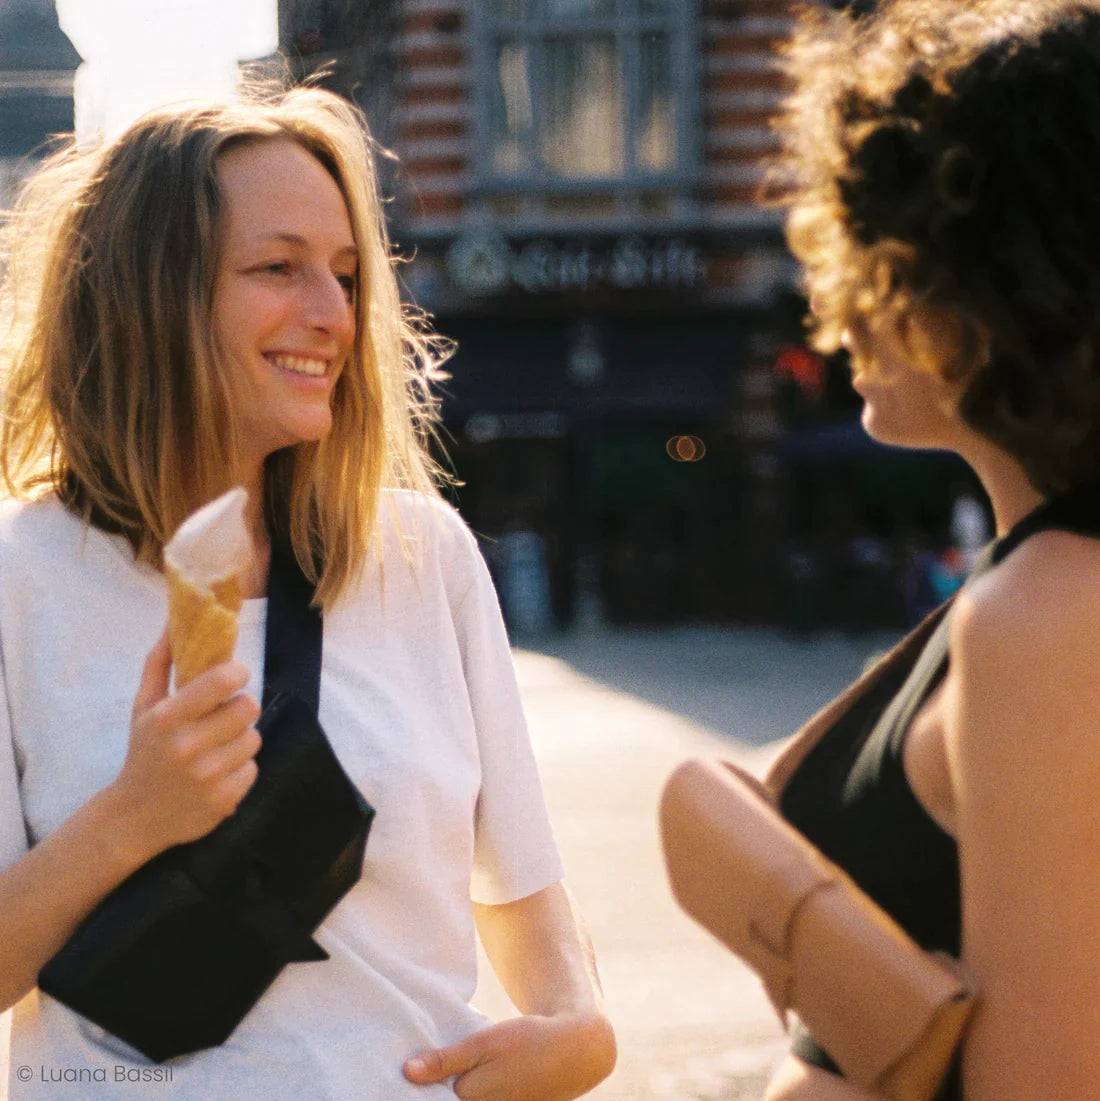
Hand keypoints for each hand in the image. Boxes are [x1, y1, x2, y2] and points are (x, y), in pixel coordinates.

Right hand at [106, 629, 260, 859]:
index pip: (222, 680)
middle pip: (249, 707)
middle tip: (223, 716)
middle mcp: (188, 747)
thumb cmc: (143, 752)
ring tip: (216, 747)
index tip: (234, 675)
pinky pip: (253, 768)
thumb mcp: (144, 707)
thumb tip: (175, 621)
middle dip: (239, 708)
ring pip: (254, 738)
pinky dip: (239, 768)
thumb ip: (160, 662)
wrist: (134, 818)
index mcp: (168, 718)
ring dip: (239, 739)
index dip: (238, 672)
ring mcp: (208, 776)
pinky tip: (216, 773)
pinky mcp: (225, 800)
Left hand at [404, 1012, 615, 1099]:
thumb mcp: (483, 1042)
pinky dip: (478, 1092)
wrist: (576, 1050)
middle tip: (433, 1066)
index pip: (433, 1099)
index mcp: (472, 1100)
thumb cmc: (528, 1042)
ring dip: (459, 1089)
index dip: (423, 1087)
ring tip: (465, 1069)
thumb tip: (407, 1072)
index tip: (413, 1072)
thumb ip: (445, 1061)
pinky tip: (482, 1076)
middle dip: (441, 1089)